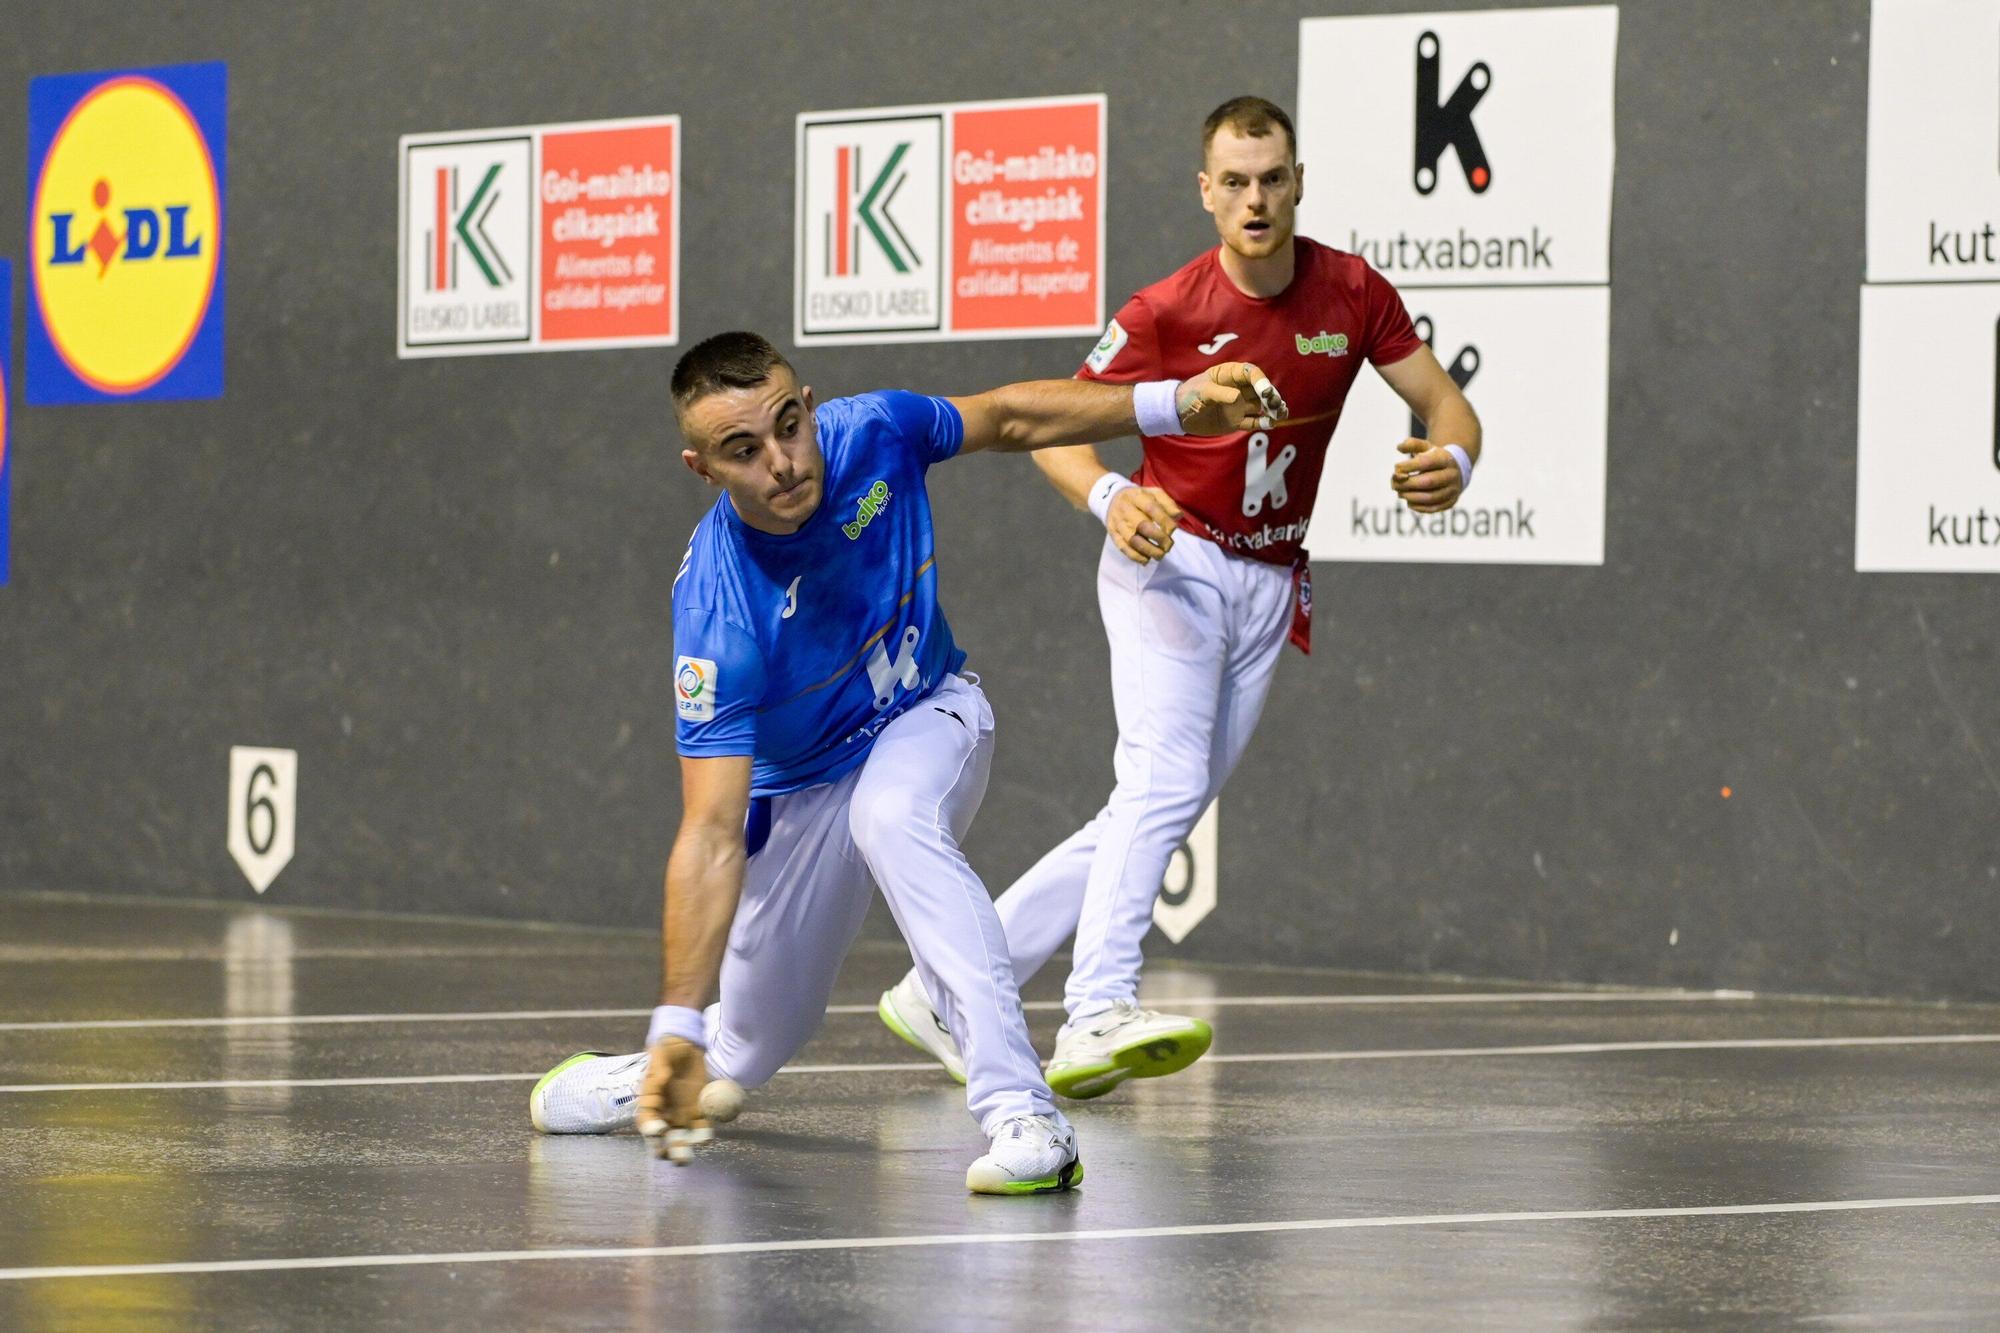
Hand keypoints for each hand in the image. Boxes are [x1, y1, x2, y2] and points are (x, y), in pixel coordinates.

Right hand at [637, 1037, 712, 1163]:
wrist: (688, 1045)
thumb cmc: (668, 1050)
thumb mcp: (660, 1055)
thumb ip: (658, 1069)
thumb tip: (659, 1081)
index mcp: (650, 1100)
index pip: (646, 1118)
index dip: (650, 1127)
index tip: (658, 1132)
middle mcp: (664, 1111)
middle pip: (661, 1135)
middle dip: (663, 1147)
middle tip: (667, 1155)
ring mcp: (681, 1113)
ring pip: (679, 1136)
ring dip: (681, 1149)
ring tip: (683, 1160)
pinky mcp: (699, 1111)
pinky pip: (700, 1127)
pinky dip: (701, 1135)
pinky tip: (703, 1140)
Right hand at [1106, 485, 1181, 563]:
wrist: (1112, 499)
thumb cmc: (1140, 499)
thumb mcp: (1155, 494)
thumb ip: (1168, 503)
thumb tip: (1178, 516)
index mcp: (1137, 497)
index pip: (1152, 508)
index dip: (1164, 521)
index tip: (1173, 530)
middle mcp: (1126, 509)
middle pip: (1142, 525)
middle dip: (1159, 538)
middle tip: (1168, 545)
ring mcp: (1118, 523)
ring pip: (1132, 540)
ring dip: (1149, 550)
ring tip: (1160, 555)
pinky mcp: (1113, 534)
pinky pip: (1123, 548)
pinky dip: (1136, 557)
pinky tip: (1147, 559)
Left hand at [1173, 362, 1287, 435]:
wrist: (1179, 414)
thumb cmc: (1189, 395)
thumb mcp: (1202, 392)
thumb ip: (1219, 394)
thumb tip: (1237, 397)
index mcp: (1231, 374)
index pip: (1251, 374)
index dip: (1261, 381)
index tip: (1265, 392)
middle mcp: (1240, 388)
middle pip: (1261, 390)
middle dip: (1271, 396)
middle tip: (1276, 405)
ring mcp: (1240, 404)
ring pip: (1262, 406)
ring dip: (1273, 409)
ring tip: (1280, 414)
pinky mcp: (1238, 420)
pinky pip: (1254, 421)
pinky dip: (1263, 422)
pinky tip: (1271, 424)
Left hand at [1390, 439, 1464, 512]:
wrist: (1456, 470)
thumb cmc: (1434, 458)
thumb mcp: (1426, 447)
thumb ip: (1412, 444)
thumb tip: (1399, 447)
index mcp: (1445, 459)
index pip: (1426, 462)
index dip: (1408, 466)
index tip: (1396, 468)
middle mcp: (1452, 475)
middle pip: (1428, 482)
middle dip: (1407, 484)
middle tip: (1393, 484)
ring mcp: (1453, 490)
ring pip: (1431, 497)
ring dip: (1411, 497)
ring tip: (1400, 493)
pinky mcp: (1451, 502)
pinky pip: (1434, 508)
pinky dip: (1419, 507)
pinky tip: (1409, 502)